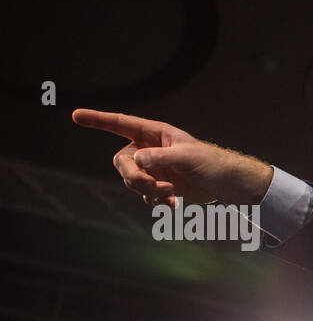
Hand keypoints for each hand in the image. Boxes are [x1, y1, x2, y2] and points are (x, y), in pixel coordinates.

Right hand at [71, 108, 272, 206]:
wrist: (227, 184)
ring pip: (131, 181)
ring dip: (147, 191)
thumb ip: (160, 157)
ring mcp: (153, 169)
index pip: (120, 124)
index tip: (76, 116)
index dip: (98, 120)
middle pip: (122, 162)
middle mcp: (149, 149)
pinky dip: (155, 201)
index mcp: (154, 134)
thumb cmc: (210, 162)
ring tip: (169, 194)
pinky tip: (172, 203)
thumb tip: (137, 159)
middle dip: (134, 176)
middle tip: (152, 186)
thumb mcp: (186, 156)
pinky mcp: (160, 186)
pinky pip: (145, 195)